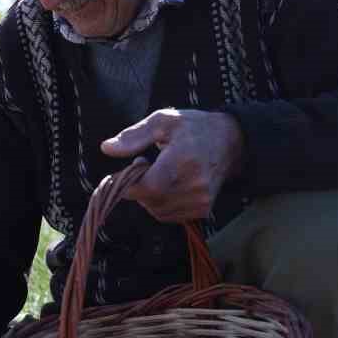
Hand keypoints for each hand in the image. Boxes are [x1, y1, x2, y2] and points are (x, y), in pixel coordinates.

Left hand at [100, 109, 245, 222]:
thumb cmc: (193, 127)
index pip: (148, 187)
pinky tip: (169, 185)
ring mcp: (201, 200)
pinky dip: (162, 204)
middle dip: (139, 187)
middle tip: (146, 166)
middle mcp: (195, 184)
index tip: (129, 169)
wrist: (231, 141)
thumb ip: (133, 136)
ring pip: (157, 211)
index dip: (130, 183)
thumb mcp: (162, 121)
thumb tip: (106, 148)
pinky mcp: (203, 210)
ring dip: (149, 196)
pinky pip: (170, 215)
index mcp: (183, 160)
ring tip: (160, 174)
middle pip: (150, 200)